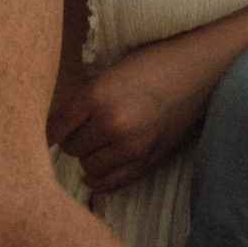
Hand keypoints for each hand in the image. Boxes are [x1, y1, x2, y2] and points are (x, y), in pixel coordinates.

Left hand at [46, 36, 220, 195]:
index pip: (57, 127)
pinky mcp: (148, 160)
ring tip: (96, 143)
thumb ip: (84, 99)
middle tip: (82, 130)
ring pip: (90, 167)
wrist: (198, 70)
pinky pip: (112, 183)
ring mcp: (132, 146)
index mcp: (98, 95)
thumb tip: (55, 128)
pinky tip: (97, 170)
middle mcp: (112, 123)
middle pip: (73, 148)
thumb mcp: (110, 73)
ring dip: (89, 157)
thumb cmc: (153, 63)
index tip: (48, 132)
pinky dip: (100, 179)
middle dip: (74, 140)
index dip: (51, 130)